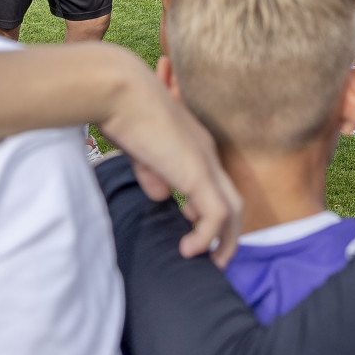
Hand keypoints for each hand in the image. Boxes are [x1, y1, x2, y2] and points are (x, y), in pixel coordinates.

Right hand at [95, 57, 243, 266]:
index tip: (189, 223)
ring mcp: (205, 163)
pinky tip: (187, 249)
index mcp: (195, 145)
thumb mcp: (141, 152)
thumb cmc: (123, 113)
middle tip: (216, 258)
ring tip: (211, 263)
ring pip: (233, 210)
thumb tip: (162, 197)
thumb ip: (154, 174)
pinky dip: (207, 237)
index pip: (216, 183)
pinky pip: (216, 215)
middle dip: (229, 232)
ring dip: (226, 241)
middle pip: (234, 200)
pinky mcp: (197, 173)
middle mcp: (207, 153)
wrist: (120, 91)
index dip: (208, 209)